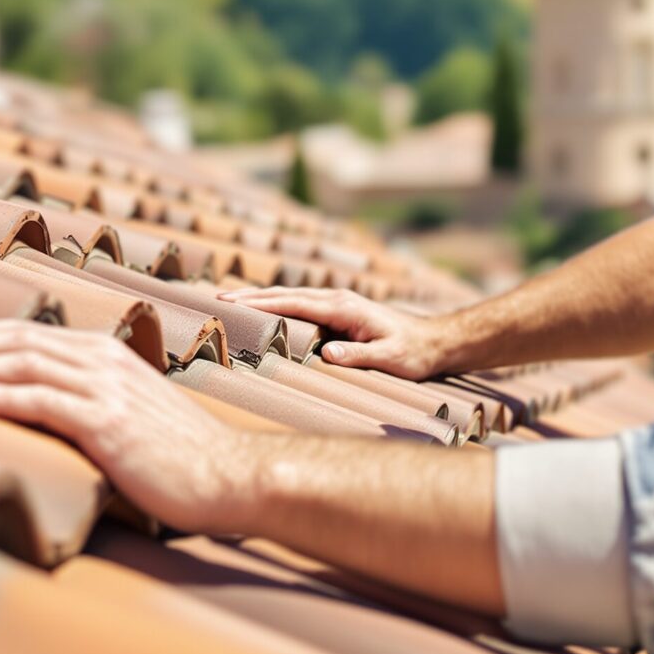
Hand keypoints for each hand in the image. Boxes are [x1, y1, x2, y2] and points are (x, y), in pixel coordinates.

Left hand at [0, 320, 248, 532]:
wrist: (227, 475)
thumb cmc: (179, 453)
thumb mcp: (130, 411)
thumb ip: (89, 398)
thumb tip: (39, 404)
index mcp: (106, 353)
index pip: (29, 333)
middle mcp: (103, 361)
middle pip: (19, 340)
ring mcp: (107, 389)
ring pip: (24, 364)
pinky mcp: (108, 424)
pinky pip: (44, 402)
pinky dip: (3, 396)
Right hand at [217, 287, 456, 379]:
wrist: (436, 342)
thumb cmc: (414, 353)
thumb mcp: (390, 359)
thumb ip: (359, 356)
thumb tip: (326, 354)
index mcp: (344, 307)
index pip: (294, 302)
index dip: (262, 303)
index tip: (232, 302)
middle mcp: (338, 299)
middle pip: (286, 295)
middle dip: (251, 296)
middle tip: (216, 298)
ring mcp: (339, 303)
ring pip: (292, 298)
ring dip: (261, 299)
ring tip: (230, 301)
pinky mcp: (341, 312)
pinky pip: (302, 306)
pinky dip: (278, 305)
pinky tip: (264, 312)